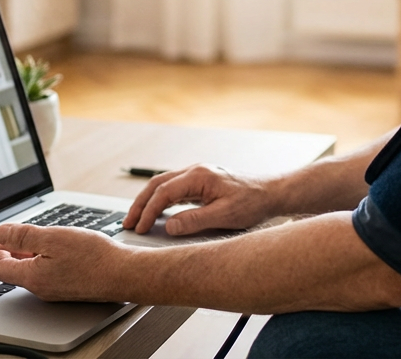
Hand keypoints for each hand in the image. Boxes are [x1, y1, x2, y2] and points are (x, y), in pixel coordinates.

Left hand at [0, 223, 127, 301]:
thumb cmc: (93, 257)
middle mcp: (41, 288)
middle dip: (12, 249)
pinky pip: (48, 273)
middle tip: (17, 232)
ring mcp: (56, 291)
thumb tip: (0, 234)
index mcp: (32, 277)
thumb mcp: (53, 238)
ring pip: (32, 271)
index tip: (2, 233)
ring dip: (30, 253)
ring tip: (39, 236)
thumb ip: (23, 236)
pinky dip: (46, 258)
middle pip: (14, 270)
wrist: (124, 274)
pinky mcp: (70, 288)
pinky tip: (60, 247)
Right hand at [124, 164, 276, 235]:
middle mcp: (195, 172)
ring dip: (148, 202)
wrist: (272, 193)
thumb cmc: (253, 202)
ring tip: (137, 220)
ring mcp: (198, 176)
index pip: (164, 192)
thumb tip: (170, 226)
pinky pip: (174, 190)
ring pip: (163, 186)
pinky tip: (157, 215)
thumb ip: (195, 220)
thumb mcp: (225, 215)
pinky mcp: (201, 184)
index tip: (140, 228)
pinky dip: (161, 202)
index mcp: (199, 176)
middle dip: (140, 204)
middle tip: (128, 223)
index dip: (149, 211)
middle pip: (157, 185)